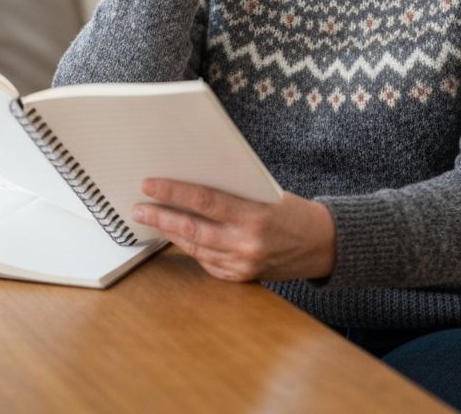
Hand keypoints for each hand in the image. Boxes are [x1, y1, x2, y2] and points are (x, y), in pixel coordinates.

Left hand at [132, 178, 335, 281]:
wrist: (322, 245)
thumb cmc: (292, 210)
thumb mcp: (265, 192)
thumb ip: (232, 192)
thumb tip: (191, 181)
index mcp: (254, 216)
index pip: (204, 201)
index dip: (173, 192)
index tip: (150, 184)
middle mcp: (246, 244)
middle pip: (193, 229)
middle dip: (161, 216)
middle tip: (138, 207)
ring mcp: (243, 265)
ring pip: (195, 248)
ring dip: (170, 232)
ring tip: (151, 218)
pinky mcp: (241, 278)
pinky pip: (206, 262)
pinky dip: (189, 248)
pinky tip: (175, 236)